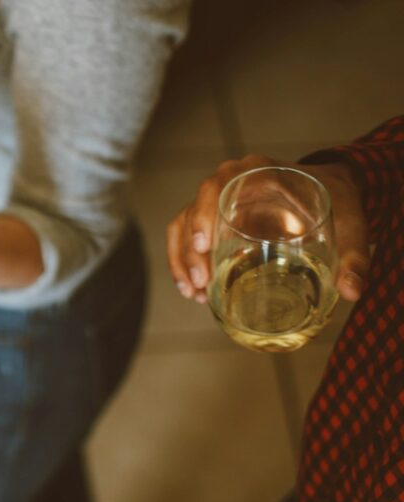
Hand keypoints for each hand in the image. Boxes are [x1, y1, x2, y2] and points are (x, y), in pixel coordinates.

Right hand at [167, 154, 369, 303]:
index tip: (203, 245)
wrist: (328, 193)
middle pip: (194, 208)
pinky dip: (182, 263)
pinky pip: (185, 237)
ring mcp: (218, 202)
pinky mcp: (213, 220)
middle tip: (203, 281)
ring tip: (194, 293)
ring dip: (181, 260)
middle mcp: (231, 182)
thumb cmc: (335, 201)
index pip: (220, 184)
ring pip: (183, 225)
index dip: (204, 213)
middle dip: (190, 248)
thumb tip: (352, 291)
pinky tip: (192, 291)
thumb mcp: (350, 223)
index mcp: (259, 172)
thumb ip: (355, 255)